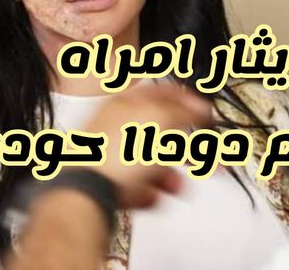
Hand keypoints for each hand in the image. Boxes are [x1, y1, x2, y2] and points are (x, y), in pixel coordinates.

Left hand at [82, 81, 211, 207]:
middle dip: (185, 146)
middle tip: (203, 156)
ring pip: (152, 161)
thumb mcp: (158, 120)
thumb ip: (182, 110)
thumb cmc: (112, 151)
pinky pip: (139, 185)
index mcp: (127, 103)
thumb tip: (199, 106)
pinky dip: (151, 191)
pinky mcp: (109, 181)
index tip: (204, 112)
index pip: (162, 93)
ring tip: (177, 185)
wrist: (84, 193)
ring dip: (171, 174)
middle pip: (160, 131)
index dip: (187, 100)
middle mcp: (118, 125)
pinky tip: (152, 196)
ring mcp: (111, 154)